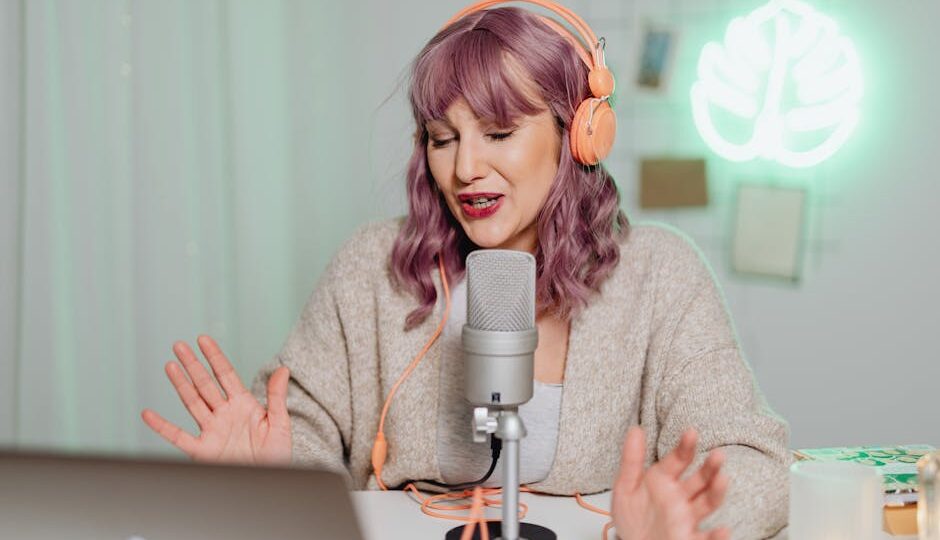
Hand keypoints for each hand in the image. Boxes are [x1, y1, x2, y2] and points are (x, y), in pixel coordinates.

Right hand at [141, 335, 291, 464]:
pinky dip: (162, 426)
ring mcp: (212, 431)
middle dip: (192, 364)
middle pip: (204, 384)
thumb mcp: (280, 424)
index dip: (214, 357)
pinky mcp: (203, 451)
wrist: (268, 481)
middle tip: (179, 345)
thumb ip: (277, 397)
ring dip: (180, 384)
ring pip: (192, 402)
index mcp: (243, 405)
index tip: (203, 339)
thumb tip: (283, 369)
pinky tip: (148, 414)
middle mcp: (224, 414)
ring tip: (170, 365)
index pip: (226, 375)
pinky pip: (179, 437)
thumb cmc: (276, 455)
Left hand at [611, 427, 729, 539]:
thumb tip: (636, 428)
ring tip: (723, 479)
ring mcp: (687, 518)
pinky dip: (716, 537)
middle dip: (710, 467)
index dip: (685, 446)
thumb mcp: (626, 487)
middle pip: (699, 479)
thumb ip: (632, 460)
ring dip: (717, 491)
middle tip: (718, 455)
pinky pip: (706, 539)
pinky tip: (722, 530)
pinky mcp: (690, 539)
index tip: (691, 432)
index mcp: (664, 480)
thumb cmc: (633, 517)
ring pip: (707, 503)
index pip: (678, 459)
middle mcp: (680, 497)